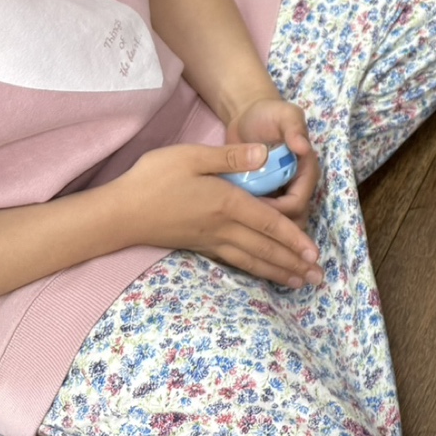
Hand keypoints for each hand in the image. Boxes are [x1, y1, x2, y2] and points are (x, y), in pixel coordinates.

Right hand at [115, 143, 322, 288]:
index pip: (269, 223)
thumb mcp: (192, 156)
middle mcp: (222, 227)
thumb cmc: (153, 179)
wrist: (118, 213)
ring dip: (277, 271)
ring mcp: (210, 239)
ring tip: (299, 283)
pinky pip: (235, 261)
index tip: (313, 254)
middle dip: (293, 263)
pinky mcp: (199, 245)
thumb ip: (231, 156)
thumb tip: (266, 152)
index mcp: (226, 203)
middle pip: (265, 248)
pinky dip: (254, 269)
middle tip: (317, 278)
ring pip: (251, 259)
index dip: (293, 238)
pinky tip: (262, 273)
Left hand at [224, 95, 320, 231]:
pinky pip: (261, 220)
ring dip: (259, 231)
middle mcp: (296, 187)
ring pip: (277, 228)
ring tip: (235, 225)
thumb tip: (303, 147)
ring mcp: (279, 194)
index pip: (297, 203)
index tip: (252, 207)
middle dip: (271, 230)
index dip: (277, 212)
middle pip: (292, 223)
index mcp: (305, 171)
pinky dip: (249, 225)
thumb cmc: (269, 114)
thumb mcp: (284, 114)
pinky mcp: (264, 197)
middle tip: (241, 222)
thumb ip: (294, 128)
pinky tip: (229, 225)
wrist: (249, 116)